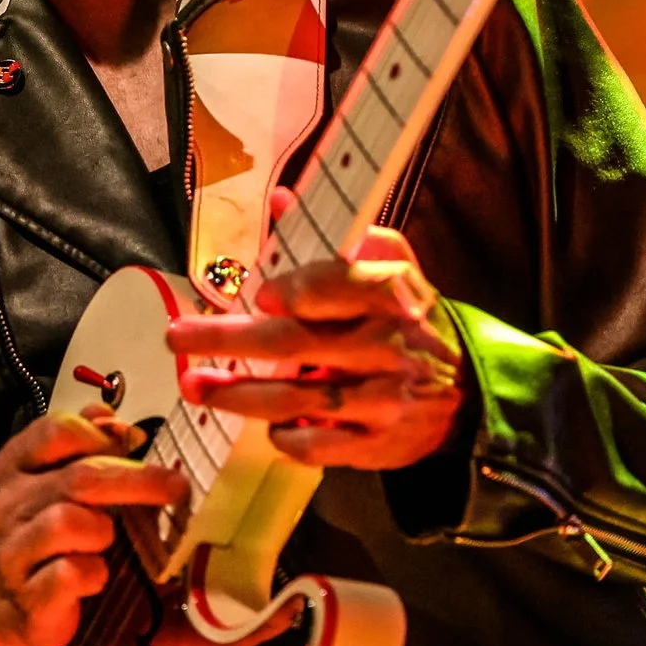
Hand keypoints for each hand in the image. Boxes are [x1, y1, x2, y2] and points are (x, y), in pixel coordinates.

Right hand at [0, 409, 179, 645]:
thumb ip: (82, 448)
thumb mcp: (56, 484)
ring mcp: (14, 551)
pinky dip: (93, 573)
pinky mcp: (29, 596)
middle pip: (78, 477)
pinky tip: (96, 576)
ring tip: (107, 540)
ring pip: (68, 522)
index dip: (101, 436)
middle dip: (135, 480)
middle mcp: (9, 504)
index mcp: (15, 467)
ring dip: (102, 529)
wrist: (5, 605)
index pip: (56, 431)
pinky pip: (69, 574)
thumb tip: (110, 418)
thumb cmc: (43, 535)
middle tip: (175, 487)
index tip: (134, 444)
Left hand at [166, 202, 465, 470]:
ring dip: (238, 395)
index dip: (297, 292)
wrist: (467, 390)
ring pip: (298, 398)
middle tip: (178, 338)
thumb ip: (336, 237)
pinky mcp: (376, 443)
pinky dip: (286, 435)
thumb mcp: (389, 266)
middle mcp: (387, 347)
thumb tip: (280, 201)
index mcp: (391, 296)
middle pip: (296, 344)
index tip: (260, 296)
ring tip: (194, 385)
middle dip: (229, 341)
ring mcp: (382, 400)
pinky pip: (319, 444)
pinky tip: (262, 425)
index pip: (340, 287)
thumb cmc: (411, 318)